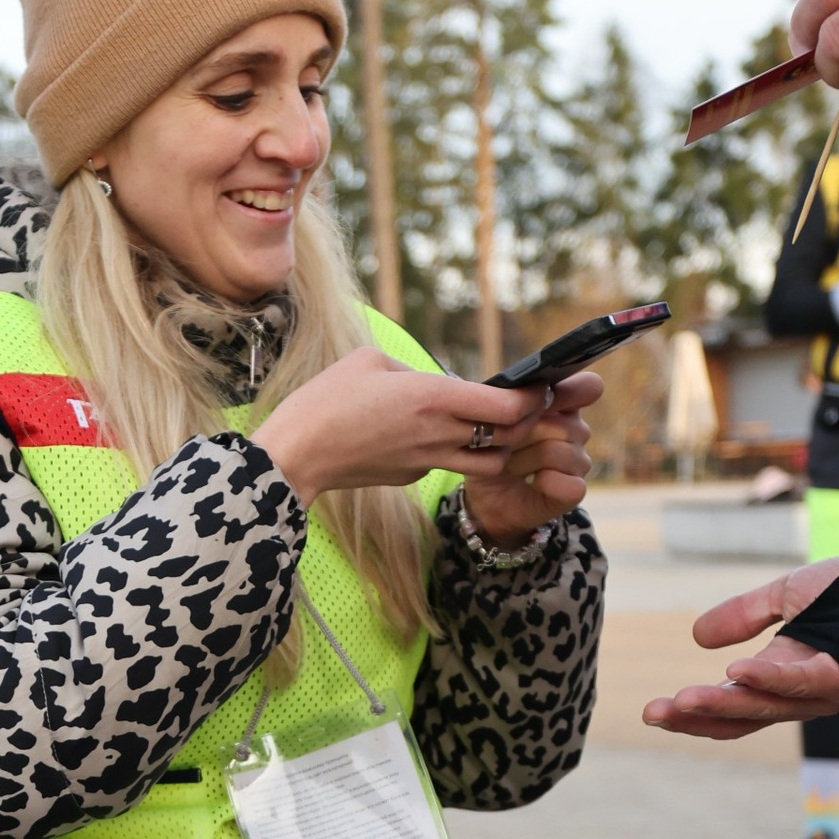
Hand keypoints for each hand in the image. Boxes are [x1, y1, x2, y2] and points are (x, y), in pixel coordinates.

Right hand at [257, 349, 596, 519]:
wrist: (296, 456)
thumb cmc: (326, 401)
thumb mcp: (370, 362)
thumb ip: (411, 368)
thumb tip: (433, 379)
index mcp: (434, 398)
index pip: (509, 405)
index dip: (533, 398)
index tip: (542, 387)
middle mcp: (440, 434)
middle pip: (508, 437)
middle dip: (527, 424)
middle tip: (532, 407)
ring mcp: (427, 461)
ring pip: (488, 460)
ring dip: (500, 445)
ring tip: (495, 425)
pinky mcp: (412, 476)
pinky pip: (449, 463)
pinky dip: (458, 450)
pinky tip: (439, 435)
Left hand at [461, 369, 598, 538]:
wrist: (482, 494)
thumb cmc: (488, 449)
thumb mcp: (491, 420)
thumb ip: (511, 402)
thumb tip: (532, 397)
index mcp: (562, 403)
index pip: (588, 387)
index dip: (568, 392)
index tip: (540, 402)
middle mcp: (576, 430)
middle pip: (558, 424)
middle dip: (520, 437)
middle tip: (504, 446)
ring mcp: (579, 461)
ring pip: (556, 452)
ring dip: (522, 462)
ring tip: (510, 466)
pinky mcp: (575, 490)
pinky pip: (571, 485)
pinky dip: (546, 484)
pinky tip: (533, 483)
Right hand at [640, 557, 838, 738]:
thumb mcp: (783, 598)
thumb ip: (742, 617)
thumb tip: (697, 640)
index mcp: (779, 677)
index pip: (730, 707)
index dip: (692, 713)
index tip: (653, 710)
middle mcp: (797, 694)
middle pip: (739, 720)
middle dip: (694, 719)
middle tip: (652, 714)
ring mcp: (819, 689)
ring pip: (762, 709)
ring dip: (720, 706)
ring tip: (679, 700)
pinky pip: (798, 683)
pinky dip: (766, 680)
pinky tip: (735, 672)